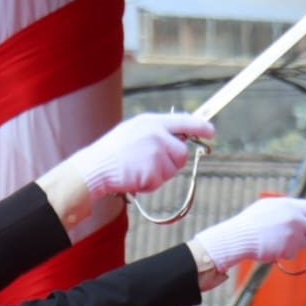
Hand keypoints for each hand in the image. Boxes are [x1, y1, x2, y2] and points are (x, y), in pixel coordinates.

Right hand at [67, 113, 214, 198]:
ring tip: (137, 169)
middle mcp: (156, 133)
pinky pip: (161, 181)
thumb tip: (178, 140)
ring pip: (173, 169)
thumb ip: (156, 133)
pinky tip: (134, 177)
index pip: (183, 121)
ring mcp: (156, 151)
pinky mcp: (153, 169)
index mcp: (150, 121)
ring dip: (159, 175)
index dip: (200, 127)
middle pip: (182, 152)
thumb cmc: (112, 152)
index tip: (211, 131)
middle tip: (150, 164)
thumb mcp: (133, 132)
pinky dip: (150, 184)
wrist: (94, 167)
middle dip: (172, 162)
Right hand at [195, 197, 305, 281]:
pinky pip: (294, 252)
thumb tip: (304, 210)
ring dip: (295, 242)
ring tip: (277, 238)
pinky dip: (286, 252)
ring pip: (305, 241)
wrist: (240, 236)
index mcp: (291, 205)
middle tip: (296, 232)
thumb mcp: (271, 206)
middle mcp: (296, 219)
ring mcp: (294, 234)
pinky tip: (274, 246)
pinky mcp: (290, 248)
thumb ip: (289, 208)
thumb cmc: (252, 221)